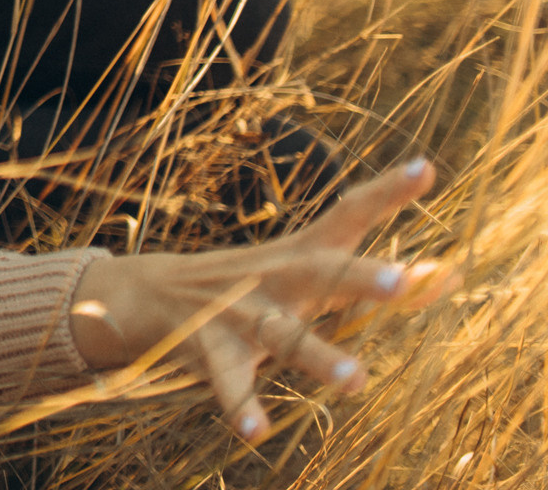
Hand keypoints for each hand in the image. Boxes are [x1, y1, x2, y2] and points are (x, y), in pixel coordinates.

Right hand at [69, 158, 455, 441]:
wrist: (146, 294)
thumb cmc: (251, 285)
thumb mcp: (307, 272)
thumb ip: (374, 274)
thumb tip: (454, 276)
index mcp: (299, 255)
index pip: (347, 216)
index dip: (386, 194)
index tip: (424, 169)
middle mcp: (274, 279)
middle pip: (321, 273)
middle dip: (359, 277)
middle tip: (400, 283)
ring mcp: (240, 314)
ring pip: (283, 335)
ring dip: (319, 356)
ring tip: (357, 381)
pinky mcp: (210, 351)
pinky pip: (230, 382)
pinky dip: (241, 406)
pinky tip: (257, 431)